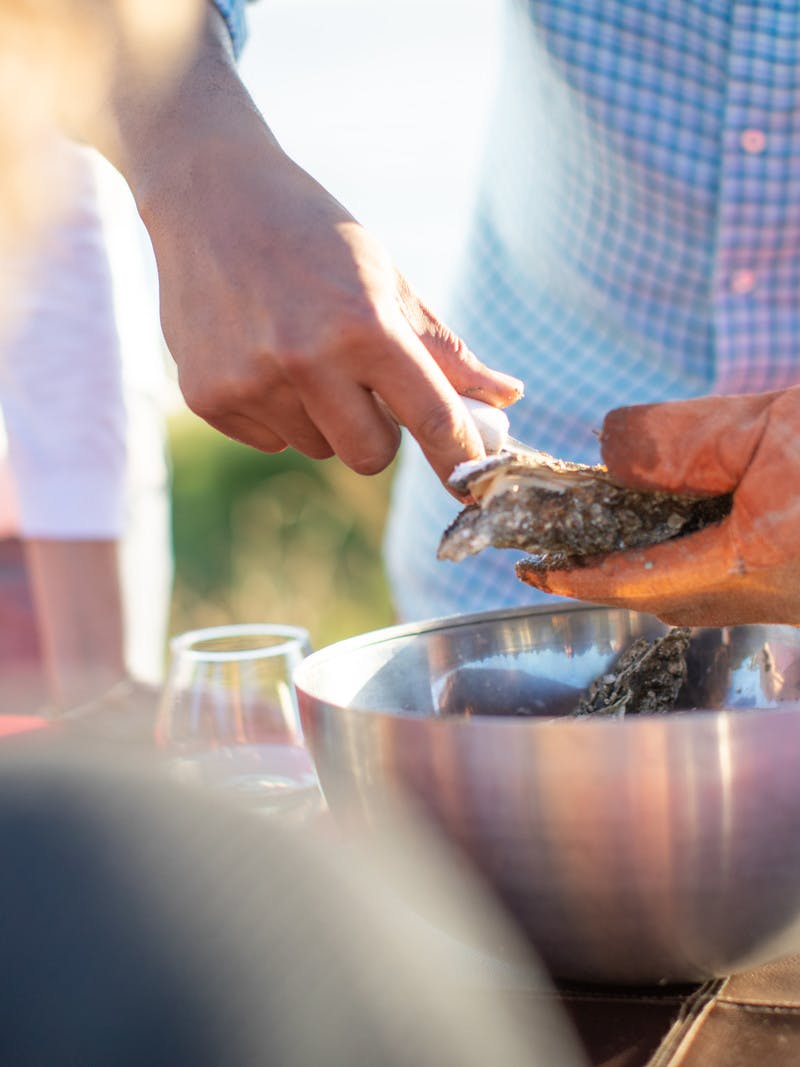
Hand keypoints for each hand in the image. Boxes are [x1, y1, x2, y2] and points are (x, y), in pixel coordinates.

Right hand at [112, 12, 521, 485]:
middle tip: (363, 382)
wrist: (207, 195)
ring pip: (318, 448)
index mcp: (363, 324)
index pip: (430, 418)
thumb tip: (508, 397)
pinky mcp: (207, 398)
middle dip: (379, 432)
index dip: (458, 458)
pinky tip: (259, 354)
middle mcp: (304, 359)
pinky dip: (278, 412)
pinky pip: (271, 442)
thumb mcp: (385, 279)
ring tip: (299, 349)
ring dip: (324, 417)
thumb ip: (444, 350)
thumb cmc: (312, 235)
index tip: (473, 486)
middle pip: (371, 457)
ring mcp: (249, 382)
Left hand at [520, 388, 799, 626]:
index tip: (531, 566)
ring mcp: (781, 603)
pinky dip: (682, 561)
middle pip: (656, 597)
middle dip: (601, 573)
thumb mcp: (761, 423)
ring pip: (688, 597)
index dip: (575, 576)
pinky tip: (672, 526)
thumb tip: (609, 450)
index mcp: (748, 563)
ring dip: (641, 569)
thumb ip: (676, 441)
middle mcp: (761, 599)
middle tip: (554, 547)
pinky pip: (720, 586)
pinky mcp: (791, 592)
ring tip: (601, 534)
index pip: (634, 582)